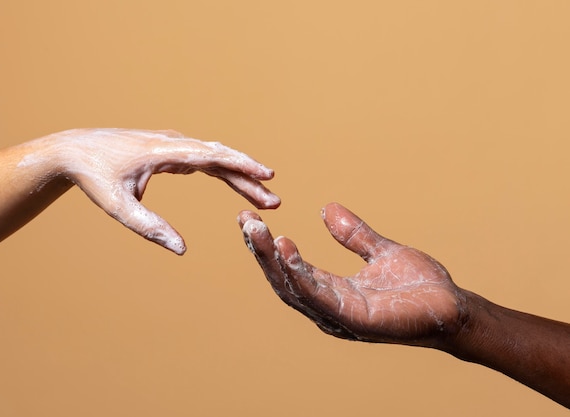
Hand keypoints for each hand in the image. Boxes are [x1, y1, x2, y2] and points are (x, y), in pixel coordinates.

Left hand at [36, 128, 279, 254]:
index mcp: (163, 151)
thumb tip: (182, 249)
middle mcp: (173, 143)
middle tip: (275, 199)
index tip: (267, 175)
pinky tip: (236, 183)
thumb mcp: (118, 207)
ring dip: (240, 175)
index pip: (211, 155)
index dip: (242, 165)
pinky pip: (204, 159)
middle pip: (221, 157)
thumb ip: (149, 227)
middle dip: (249, 177)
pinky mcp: (170, 151)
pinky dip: (223, 172)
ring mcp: (172, 144)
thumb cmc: (94, 177)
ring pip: (215, 158)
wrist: (73, 151)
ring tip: (264, 196)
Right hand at [238, 203, 463, 346]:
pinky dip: (297, 272)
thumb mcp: (380, 251)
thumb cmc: (419, 286)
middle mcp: (328, 306)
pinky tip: (285, 248)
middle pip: (283, 278)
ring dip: (271, 259)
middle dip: (261, 251)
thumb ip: (352, 234)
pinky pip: (317, 295)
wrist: (453, 308)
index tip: (252, 219)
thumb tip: (325, 209)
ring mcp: (338, 316)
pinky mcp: (353, 320)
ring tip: (256, 230)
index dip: (270, 246)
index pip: (291, 268)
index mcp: (332, 291)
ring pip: (293, 287)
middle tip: (244, 221)